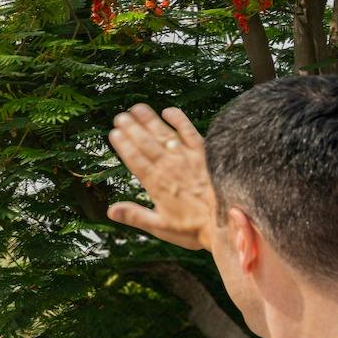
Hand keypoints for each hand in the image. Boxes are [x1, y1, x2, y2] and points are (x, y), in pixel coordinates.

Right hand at [106, 105, 214, 250]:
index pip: (134, 159)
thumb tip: (111, 210)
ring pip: (163, 133)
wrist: (226, 221)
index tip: (113, 133)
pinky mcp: (203, 152)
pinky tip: (168, 111)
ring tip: (137, 109)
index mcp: (156, 184)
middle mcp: (169, 166)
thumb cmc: (194, 228)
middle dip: (131, 128)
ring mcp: (186, 157)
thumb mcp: (160, 227)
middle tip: (120, 117)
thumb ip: (135, 216)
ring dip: (149, 120)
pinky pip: (189, 131)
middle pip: (145, 143)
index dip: (123, 145)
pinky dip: (179, 119)